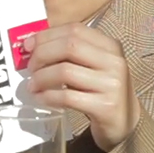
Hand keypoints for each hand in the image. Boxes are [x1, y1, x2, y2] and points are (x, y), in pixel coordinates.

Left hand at [24, 24, 140, 151]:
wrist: (125, 122)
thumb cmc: (100, 90)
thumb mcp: (92, 66)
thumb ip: (69, 53)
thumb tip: (32, 45)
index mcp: (110, 46)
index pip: (75, 30)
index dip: (47, 35)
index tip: (28, 46)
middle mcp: (114, 61)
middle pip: (69, 46)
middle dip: (42, 54)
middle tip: (30, 67)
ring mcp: (112, 84)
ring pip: (65, 71)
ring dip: (41, 78)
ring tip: (32, 85)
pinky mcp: (105, 106)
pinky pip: (67, 97)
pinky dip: (48, 96)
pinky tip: (41, 98)